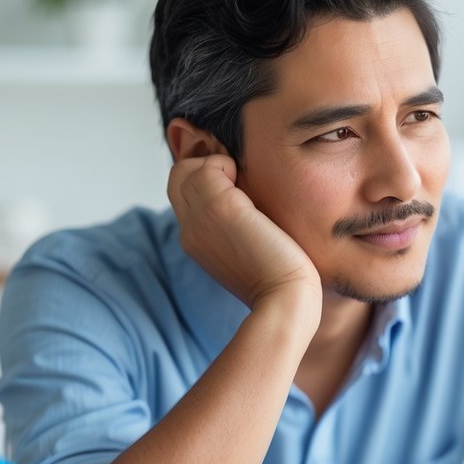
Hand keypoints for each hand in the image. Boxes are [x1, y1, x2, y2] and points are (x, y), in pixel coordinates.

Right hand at [167, 154, 320, 311]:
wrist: (285, 298)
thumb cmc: (278, 277)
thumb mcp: (243, 250)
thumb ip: (232, 228)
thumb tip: (243, 201)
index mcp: (194, 240)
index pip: (181, 193)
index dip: (202, 178)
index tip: (232, 181)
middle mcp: (189, 229)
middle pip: (178, 175)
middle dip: (205, 165)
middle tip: (237, 177)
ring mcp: (200, 218)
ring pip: (187, 168)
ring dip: (217, 164)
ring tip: (242, 182)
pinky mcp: (220, 208)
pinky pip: (209, 167)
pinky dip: (227, 164)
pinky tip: (248, 185)